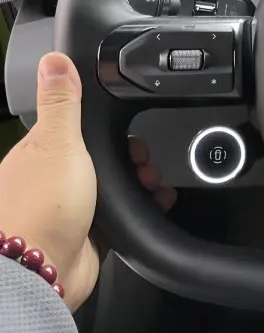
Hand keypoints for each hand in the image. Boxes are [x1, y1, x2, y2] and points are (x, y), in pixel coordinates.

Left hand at [0, 52, 175, 310]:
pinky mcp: (87, 236)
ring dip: (139, 180)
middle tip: (144, 158)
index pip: (79, 127)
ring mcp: (70, 209)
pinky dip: (141, 207)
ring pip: (114, 184)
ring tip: (153, 181)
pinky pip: (121, 215)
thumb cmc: (41, 207)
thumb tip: (54, 59)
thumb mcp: (57, 140)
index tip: (131, 126)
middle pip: (101, 156)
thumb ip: (61, 101)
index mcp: (40, 152)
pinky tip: (155, 202)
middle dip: (130, 154)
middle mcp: (54, 179)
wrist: (41, 273)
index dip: (107, 124)